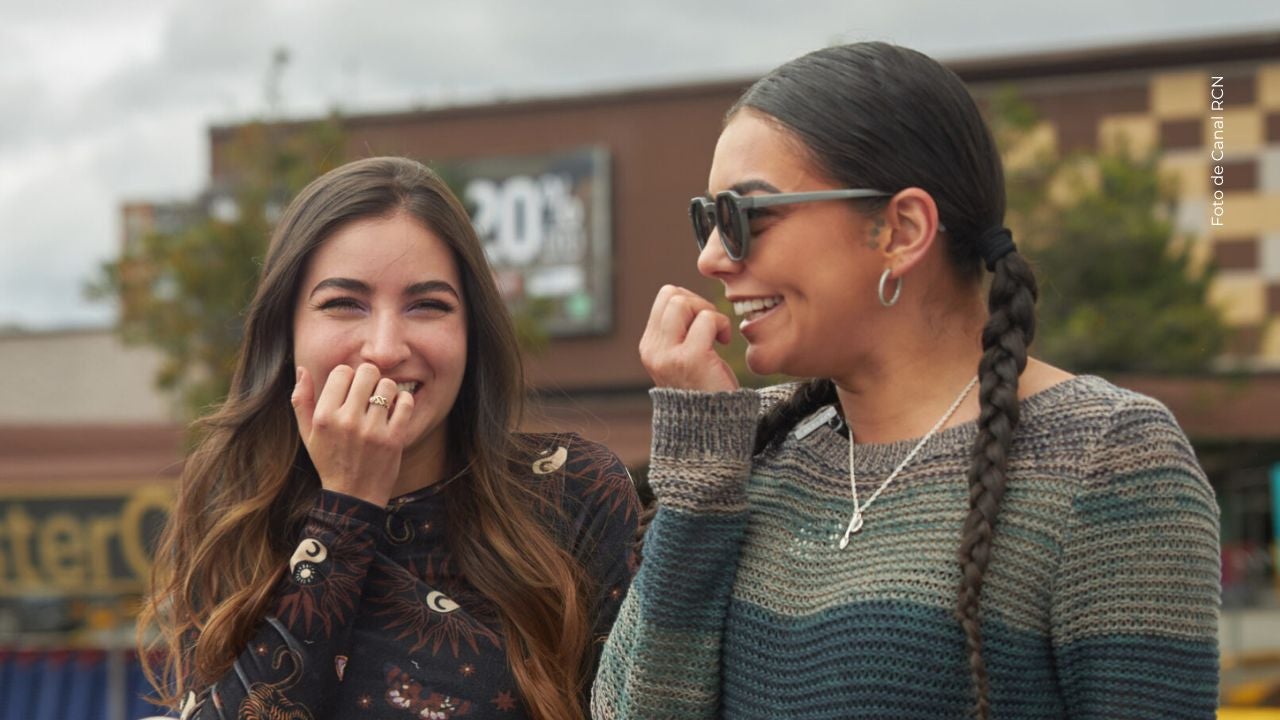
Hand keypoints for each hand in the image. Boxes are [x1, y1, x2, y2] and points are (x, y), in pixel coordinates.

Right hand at [291, 363, 414, 506]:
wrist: (354, 496)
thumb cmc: (330, 462)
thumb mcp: (308, 434)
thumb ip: (301, 401)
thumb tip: (302, 369)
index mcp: (324, 417)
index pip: (342, 371)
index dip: (349, 376)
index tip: (351, 390)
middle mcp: (346, 421)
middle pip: (367, 372)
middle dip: (370, 378)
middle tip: (369, 392)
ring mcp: (371, 430)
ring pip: (388, 385)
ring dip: (387, 390)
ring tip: (382, 403)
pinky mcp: (393, 439)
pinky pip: (405, 403)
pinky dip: (403, 402)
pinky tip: (395, 410)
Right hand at [638, 285, 738, 391]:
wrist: (713, 426)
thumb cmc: (705, 389)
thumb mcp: (680, 358)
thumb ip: (676, 332)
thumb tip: (684, 296)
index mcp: (650, 346)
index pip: (664, 298)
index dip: (690, 301)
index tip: (704, 324)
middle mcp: (653, 350)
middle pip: (671, 295)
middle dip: (698, 303)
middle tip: (712, 326)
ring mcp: (668, 355)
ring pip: (682, 301)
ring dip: (708, 311)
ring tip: (717, 334)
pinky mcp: (690, 359)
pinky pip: (707, 319)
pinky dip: (721, 324)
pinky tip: (724, 343)